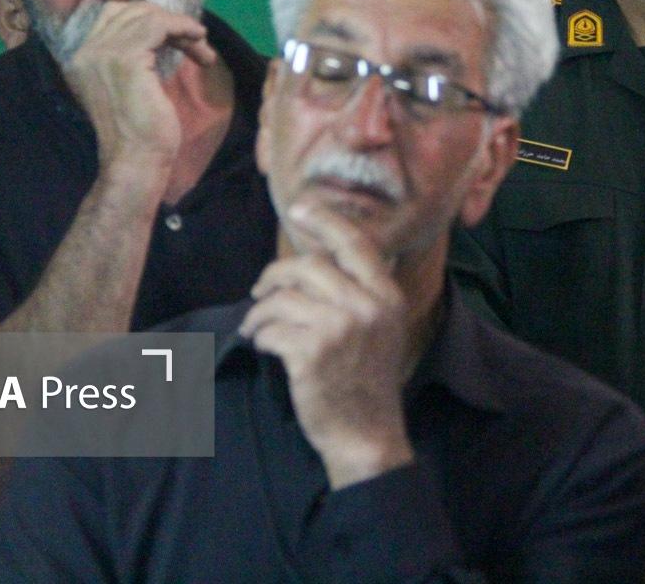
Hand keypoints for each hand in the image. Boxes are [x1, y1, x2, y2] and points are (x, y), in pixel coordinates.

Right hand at [62, 2, 214, 168]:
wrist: (136, 158)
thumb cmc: (138, 127)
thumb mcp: (127, 81)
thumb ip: (129, 52)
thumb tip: (157, 25)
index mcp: (78, 54)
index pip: (110, 13)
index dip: (146, 17)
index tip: (175, 33)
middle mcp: (81, 49)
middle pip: (128, 10)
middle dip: (166, 20)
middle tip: (194, 40)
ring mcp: (100, 52)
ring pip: (146, 16)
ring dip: (180, 27)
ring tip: (201, 47)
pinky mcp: (125, 58)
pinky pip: (157, 25)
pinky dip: (182, 26)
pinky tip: (199, 38)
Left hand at [241, 202, 413, 488]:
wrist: (366, 436)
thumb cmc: (366, 381)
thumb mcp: (380, 328)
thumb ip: (357, 291)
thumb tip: (312, 257)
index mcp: (387, 295)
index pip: (354, 243)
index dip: (324, 220)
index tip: (299, 208)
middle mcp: (368, 306)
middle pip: (307, 265)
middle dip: (274, 275)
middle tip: (260, 291)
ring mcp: (340, 329)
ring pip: (282, 298)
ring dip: (260, 312)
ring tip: (257, 326)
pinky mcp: (311, 353)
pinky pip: (270, 329)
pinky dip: (260, 337)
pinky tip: (264, 347)